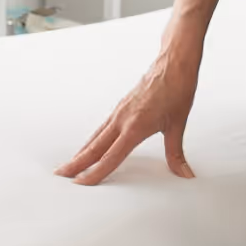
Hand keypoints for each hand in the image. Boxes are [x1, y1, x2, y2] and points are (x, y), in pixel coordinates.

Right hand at [54, 47, 200, 184]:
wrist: (174, 62)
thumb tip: (183, 173)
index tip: (81, 183)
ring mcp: (120, 111)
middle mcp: (123, 119)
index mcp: (135, 126)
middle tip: (61, 174)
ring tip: (71, 162)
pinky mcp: (122, 106)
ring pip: (96, 136)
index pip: (111, 157)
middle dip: (77, 163)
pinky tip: (92, 143)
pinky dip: (93, 138)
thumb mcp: (178, 125)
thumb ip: (176, 153)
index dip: (95, 173)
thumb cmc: (177, 87)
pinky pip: (103, 126)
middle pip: (95, 147)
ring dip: (82, 150)